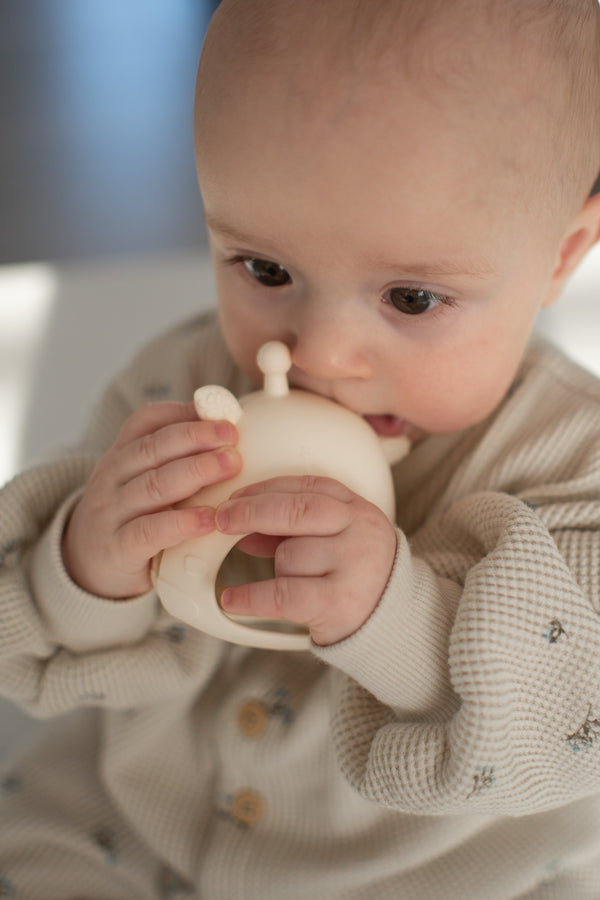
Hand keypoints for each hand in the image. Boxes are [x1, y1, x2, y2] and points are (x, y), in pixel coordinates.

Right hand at [62, 402, 240, 597]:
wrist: (81, 566)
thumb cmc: (128, 518)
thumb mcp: (141, 481)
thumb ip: (174, 461)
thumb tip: (226, 442)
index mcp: (121, 454)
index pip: (146, 421)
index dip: (184, 414)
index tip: (221, 414)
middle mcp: (112, 477)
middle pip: (153, 449)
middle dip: (196, 437)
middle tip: (232, 436)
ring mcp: (112, 512)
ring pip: (154, 485)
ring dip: (196, 471)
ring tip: (230, 465)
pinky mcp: (118, 547)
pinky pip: (150, 531)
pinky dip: (181, 523)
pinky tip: (209, 519)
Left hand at [215, 475, 396, 645]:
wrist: (394, 624)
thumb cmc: (354, 577)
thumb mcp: (333, 542)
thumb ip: (293, 530)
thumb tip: (241, 527)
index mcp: (358, 509)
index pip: (308, 486)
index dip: (266, 488)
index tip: (235, 496)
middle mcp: (360, 530)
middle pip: (298, 510)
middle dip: (252, 511)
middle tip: (221, 519)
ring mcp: (353, 565)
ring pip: (290, 554)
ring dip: (277, 568)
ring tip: (289, 581)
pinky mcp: (340, 601)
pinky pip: (283, 594)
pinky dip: (251, 597)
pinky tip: (232, 600)